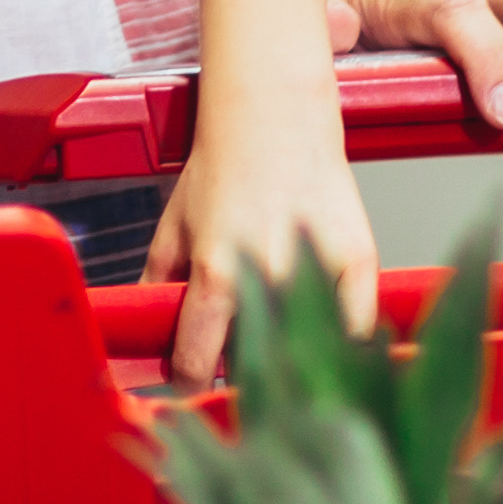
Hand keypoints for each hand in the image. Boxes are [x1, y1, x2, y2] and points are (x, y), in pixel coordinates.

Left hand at [147, 58, 380, 385]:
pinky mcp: (359, 263)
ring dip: (291, 363)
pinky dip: (343, 344)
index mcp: (214, 276)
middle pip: (251, 364)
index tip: (193, 387)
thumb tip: (143, 336)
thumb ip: (158, 287)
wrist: (274, 116)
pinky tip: (327, 342)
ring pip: (304, 354)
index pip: (197, 365)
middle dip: (240, 373)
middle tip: (238, 367)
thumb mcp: (173, 228)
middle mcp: (266, 279)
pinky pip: (355, 330)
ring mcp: (317, 273)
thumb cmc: (221, 169)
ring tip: (282, 357)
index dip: (191, 383)